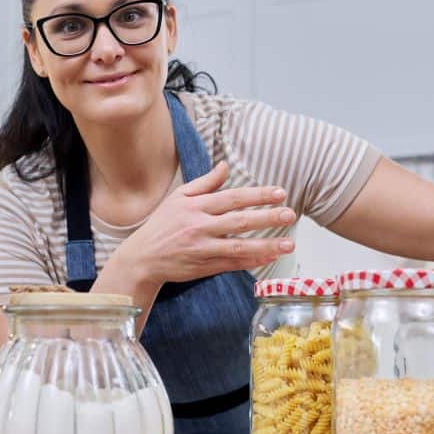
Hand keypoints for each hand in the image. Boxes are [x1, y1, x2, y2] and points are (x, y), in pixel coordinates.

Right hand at [109, 161, 295, 286]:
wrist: (143, 257)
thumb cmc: (162, 224)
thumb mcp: (179, 198)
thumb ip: (205, 183)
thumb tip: (225, 166)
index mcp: (195, 207)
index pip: (232, 198)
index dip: (257, 195)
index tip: (280, 193)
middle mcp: (200, 227)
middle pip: (239, 221)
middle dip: (267, 218)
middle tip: (290, 214)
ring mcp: (202, 249)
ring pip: (239, 247)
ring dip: (266, 245)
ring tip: (289, 244)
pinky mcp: (204, 267)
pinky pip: (232, 265)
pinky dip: (251, 262)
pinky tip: (270, 258)